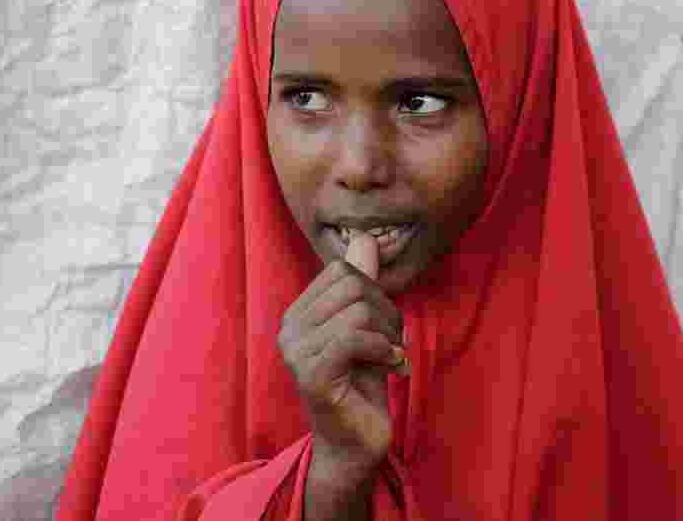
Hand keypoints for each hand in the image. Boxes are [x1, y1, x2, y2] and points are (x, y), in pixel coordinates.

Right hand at [278, 231, 407, 483]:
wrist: (356, 442)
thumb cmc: (362, 384)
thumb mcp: (368, 326)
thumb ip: (364, 284)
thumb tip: (366, 239)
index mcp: (298, 313)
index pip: (342, 270)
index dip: (375, 290)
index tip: (385, 324)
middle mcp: (289, 328)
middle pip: (352, 286)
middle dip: (386, 311)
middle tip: (394, 342)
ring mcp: (296, 352)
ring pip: (357, 311)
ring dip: (388, 334)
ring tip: (392, 356)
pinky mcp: (310, 375)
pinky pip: (354, 339)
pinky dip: (383, 349)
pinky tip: (392, 366)